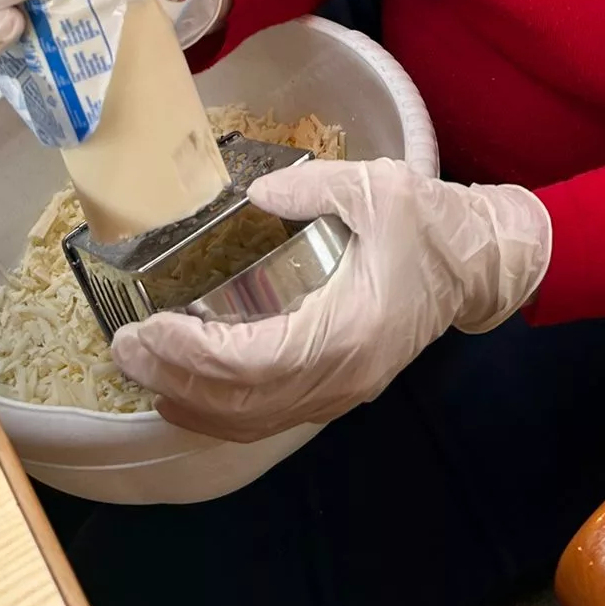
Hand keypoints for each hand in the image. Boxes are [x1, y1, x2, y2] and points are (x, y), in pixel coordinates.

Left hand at [111, 159, 551, 441]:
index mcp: (347, 331)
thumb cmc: (431, 225)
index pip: (251, 360)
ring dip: (192, 400)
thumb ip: (313, 186)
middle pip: (241, 401)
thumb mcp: (378, 188)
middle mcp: (339, 376)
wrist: (479, 263)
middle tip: (124, 348)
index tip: (145, 329)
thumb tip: (256, 193)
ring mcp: (340, 391)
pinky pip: (268, 415)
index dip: (191, 352)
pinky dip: (221, 408)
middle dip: (176, 378)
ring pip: (252, 419)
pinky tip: (189, 388)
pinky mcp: (339, 388)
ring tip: (144, 368)